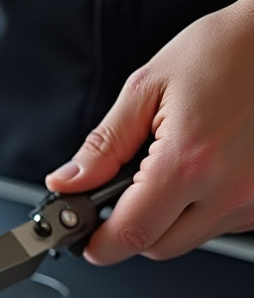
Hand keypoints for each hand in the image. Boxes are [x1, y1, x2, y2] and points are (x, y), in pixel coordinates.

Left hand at [45, 0, 253, 264]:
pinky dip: (204, 208)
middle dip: (132, 228)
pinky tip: (204, 171)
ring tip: (173, 167)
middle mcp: (229, 188)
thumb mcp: (148, 88)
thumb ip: (103, 145)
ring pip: (192, 238)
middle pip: (160, 246)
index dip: (99, 245)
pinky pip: (225, 223)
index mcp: (189, 162)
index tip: (84, 237)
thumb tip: (68, 181)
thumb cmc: (227, 50)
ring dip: (171, 219)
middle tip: (124, 193)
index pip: (130, 234)